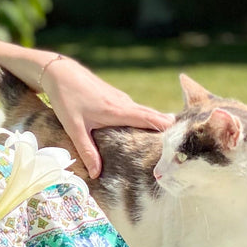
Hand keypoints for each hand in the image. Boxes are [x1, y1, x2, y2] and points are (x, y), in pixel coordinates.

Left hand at [27, 55, 173, 179]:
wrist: (60, 72)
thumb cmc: (66, 99)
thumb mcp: (74, 127)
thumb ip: (87, 150)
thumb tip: (97, 174)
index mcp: (118, 111)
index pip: (150, 119)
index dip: (167, 128)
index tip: (184, 139)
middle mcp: (124, 103)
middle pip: (153, 116)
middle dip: (168, 128)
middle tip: (186, 143)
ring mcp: (121, 98)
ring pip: (145, 113)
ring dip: (157, 123)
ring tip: (172, 140)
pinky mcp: (116, 97)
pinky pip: (136, 110)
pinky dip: (145, 118)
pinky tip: (149, 128)